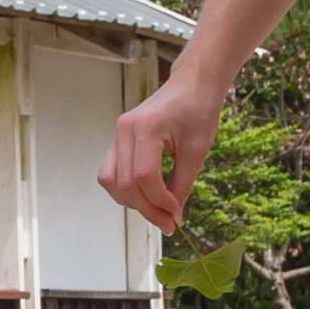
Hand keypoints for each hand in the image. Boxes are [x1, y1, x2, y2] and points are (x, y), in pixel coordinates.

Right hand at [101, 77, 221, 232]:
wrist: (191, 85)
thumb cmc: (198, 110)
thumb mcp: (196, 151)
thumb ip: (182, 184)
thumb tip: (173, 216)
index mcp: (145, 128)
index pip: (143, 176)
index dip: (159, 202)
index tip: (177, 216)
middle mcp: (124, 131)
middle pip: (124, 183)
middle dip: (146, 209)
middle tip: (169, 223)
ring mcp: (117, 135)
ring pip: (110, 181)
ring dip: (132, 202)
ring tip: (157, 210)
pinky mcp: (118, 140)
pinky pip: (111, 172)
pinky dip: (126, 189)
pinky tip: (147, 195)